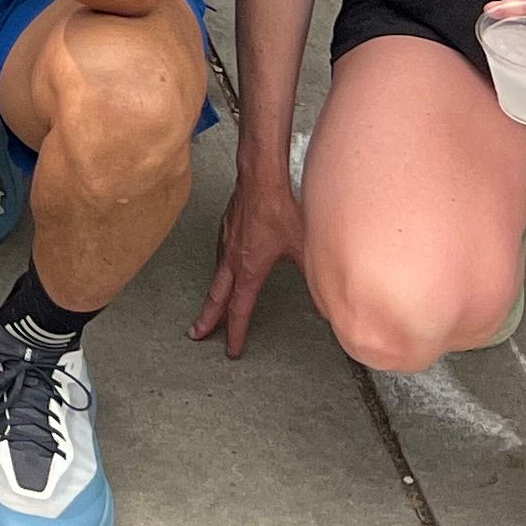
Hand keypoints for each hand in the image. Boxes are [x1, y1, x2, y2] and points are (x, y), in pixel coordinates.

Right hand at [192, 161, 307, 356]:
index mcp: (250, 269)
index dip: (236, 332)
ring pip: (215, 276)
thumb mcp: (303, 248)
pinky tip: (223, 268)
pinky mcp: (225, 227)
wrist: (260, 177)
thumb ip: (314, 277)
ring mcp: (226, 242)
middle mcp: (232, 259)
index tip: (231, 349)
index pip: (240, 309)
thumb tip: (328, 300)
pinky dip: (217, 270)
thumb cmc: (280, 208)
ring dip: (211, 295)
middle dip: (207, 319)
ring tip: (208, 306)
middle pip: (216, 297)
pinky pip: (218, 255)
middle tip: (196, 334)